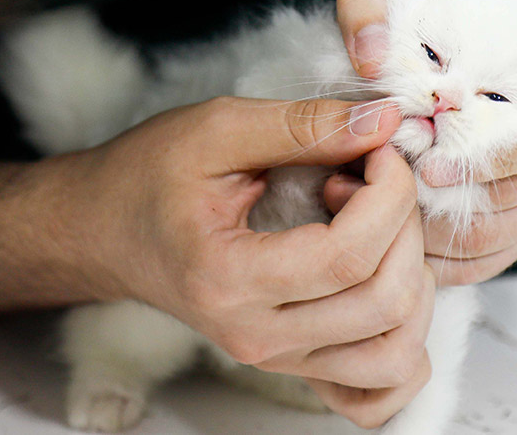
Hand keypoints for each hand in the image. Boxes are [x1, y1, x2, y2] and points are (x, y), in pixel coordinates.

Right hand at [53, 96, 434, 394]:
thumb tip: (385, 123)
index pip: (347, 256)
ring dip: (413, 285)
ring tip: (377, 235)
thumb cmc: (149, 178)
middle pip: (383, 303)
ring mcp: (278, 359)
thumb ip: (304, 125)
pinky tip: (385, 289)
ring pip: (394, 356)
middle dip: (406, 228)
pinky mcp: (294, 364)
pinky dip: (402, 350)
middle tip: (376, 183)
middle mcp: (256, 335)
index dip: (389, 195)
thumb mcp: (217, 129)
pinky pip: (375, 394)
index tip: (379, 151)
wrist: (104, 230)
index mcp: (229, 279)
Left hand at [336, 0, 516, 285]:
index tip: (428, 165)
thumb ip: (375, 10)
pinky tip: (386, 233)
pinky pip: (479, 263)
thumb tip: (370, 57)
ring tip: (365, 203)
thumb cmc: (440, 16)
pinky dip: (431, 256)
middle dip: (438, 204)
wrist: (464, 38)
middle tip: (373, 191)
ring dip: (424, 233)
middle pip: (512, 205)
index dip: (489, 162)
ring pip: (489, 241)